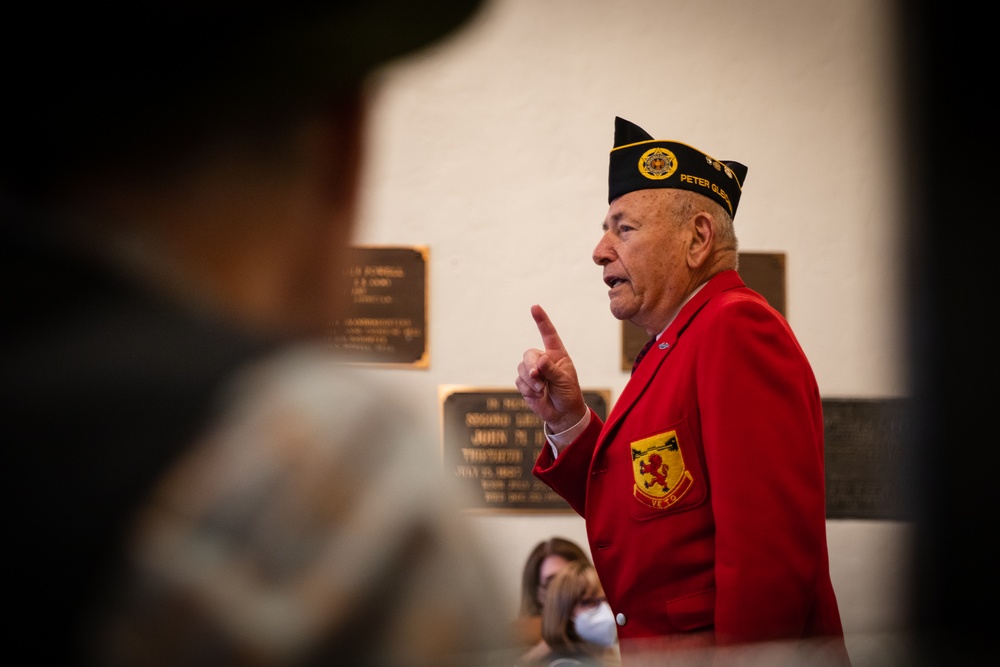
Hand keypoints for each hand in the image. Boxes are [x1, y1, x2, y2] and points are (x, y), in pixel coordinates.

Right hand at [515, 304, 587, 432]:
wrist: (562, 414)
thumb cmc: (568, 394)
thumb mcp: (564, 381)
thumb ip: (552, 370)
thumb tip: (540, 360)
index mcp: (557, 354)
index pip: (548, 334)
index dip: (541, 320)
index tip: (535, 307)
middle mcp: (543, 360)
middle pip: (529, 354)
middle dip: (531, 366)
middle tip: (538, 377)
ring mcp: (532, 371)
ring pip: (521, 368)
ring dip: (530, 380)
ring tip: (542, 390)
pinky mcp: (525, 383)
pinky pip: (519, 381)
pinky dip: (527, 389)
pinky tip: (537, 395)